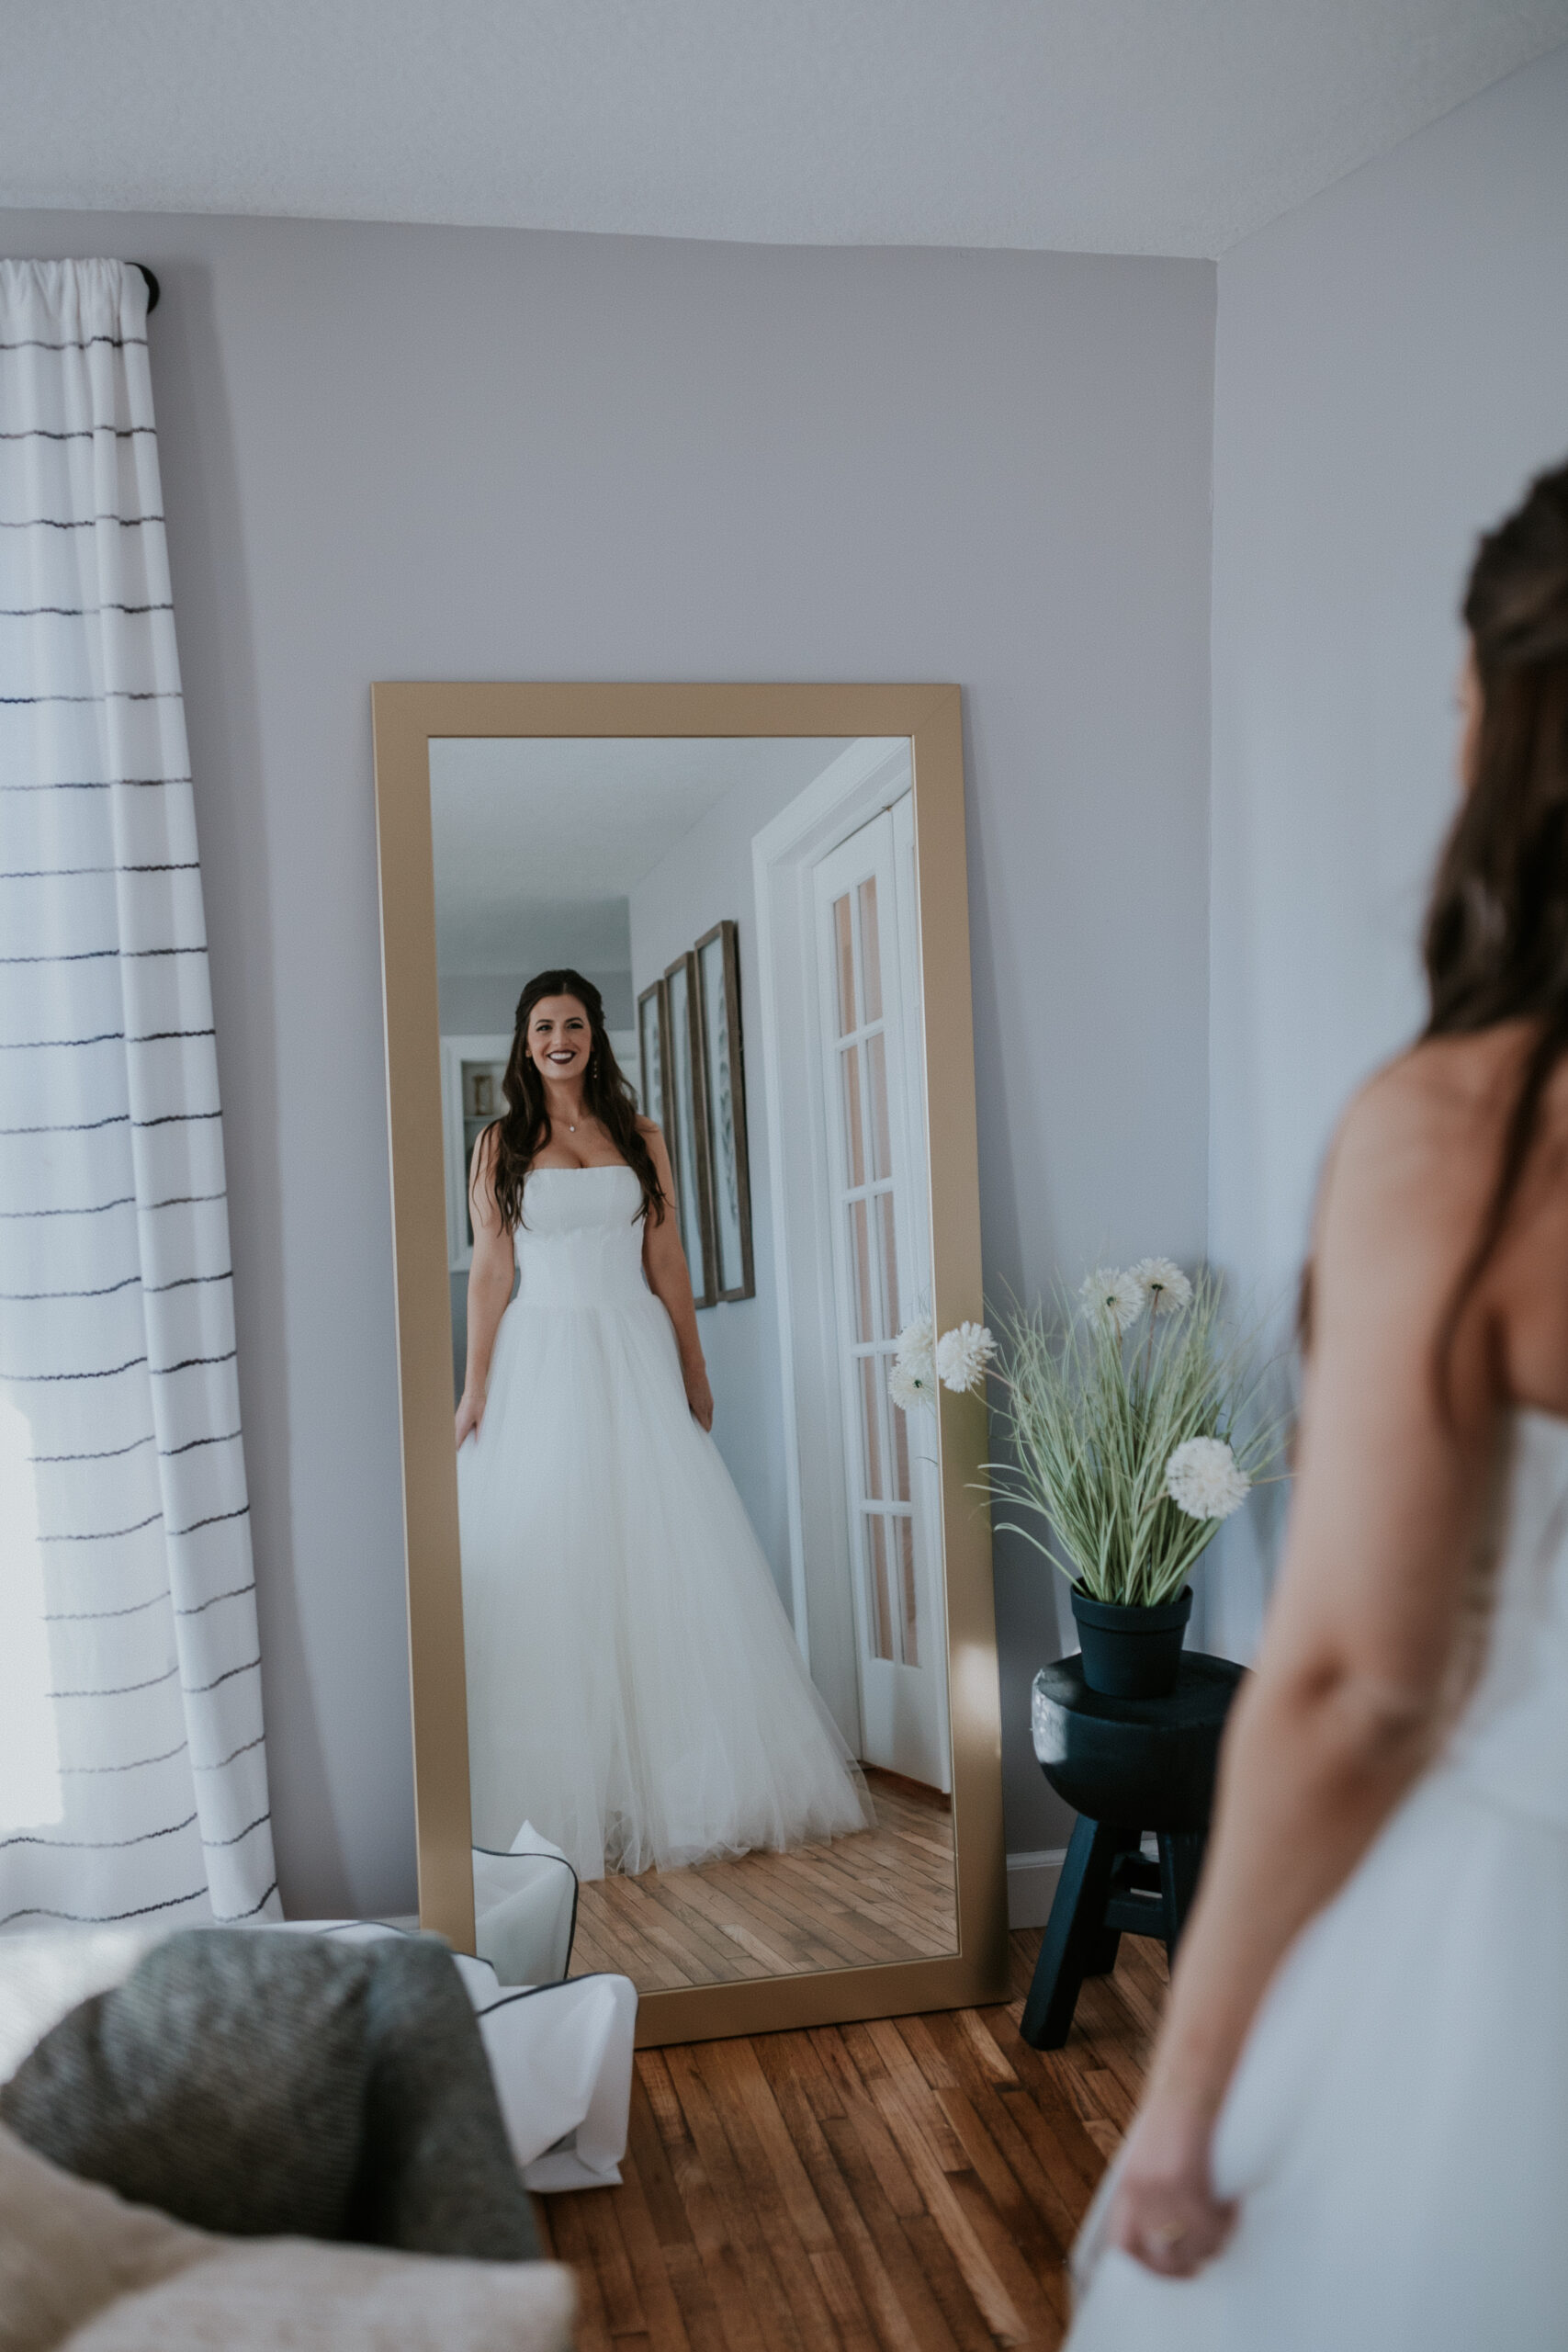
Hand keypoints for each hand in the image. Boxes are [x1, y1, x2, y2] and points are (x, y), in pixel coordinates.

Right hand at [455, 1388, 484, 1449]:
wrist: (473, 1390)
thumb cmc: (477, 1403)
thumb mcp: (482, 1419)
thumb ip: (480, 1432)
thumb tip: (479, 1442)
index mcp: (461, 1426)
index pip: (457, 1443)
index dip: (459, 1451)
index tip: (463, 1457)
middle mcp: (457, 1424)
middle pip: (457, 1440)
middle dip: (463, 1446)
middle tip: (470, 1452)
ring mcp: (457, 1420)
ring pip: (459, 1434)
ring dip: (464, 1438)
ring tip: (473, 1442)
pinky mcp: (459, 1417)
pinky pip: (460, 1428)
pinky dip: (465, 1432)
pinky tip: (473, 1431)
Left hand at [684, 1361, 713, 1431]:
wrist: (695, 1369)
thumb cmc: (686, 1383)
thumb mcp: (683, 1399)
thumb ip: (684, 1411)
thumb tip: (682, 1421)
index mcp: (702, 1409)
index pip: (706, 1428)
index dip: (701, 1435)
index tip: (694, 1439)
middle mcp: (708, 1407)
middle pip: (708, 1425)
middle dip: (702, 1430)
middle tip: (692, 1434)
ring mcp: (710, 1403)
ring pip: (708, 1418)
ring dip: (702, 1422)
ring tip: (692, 1425)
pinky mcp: (709, 1399)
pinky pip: (708, 1412)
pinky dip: (703, 1416)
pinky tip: (694, 1414)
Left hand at [1107, 2092, 1236, 2277]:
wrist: (1188, 2081)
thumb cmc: (1175, 2116)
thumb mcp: (1150, 2156)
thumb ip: (1153, 2191)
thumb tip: (1168, 2227)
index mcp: (1126, 2188)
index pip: (1124, 2248)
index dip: (1149, 2270)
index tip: (1176, 2271)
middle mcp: (1138, 2193)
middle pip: (1162, 2259)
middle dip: (1190, 2264)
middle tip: (1211, 2251)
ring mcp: (1160, 2189)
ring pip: (1193, 2247)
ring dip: (1215, 2242)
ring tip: (1226, 2219)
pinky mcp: (1185, 2180)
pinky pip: (1211, 2224)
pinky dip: (1227, 2221)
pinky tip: (1234, 2202)